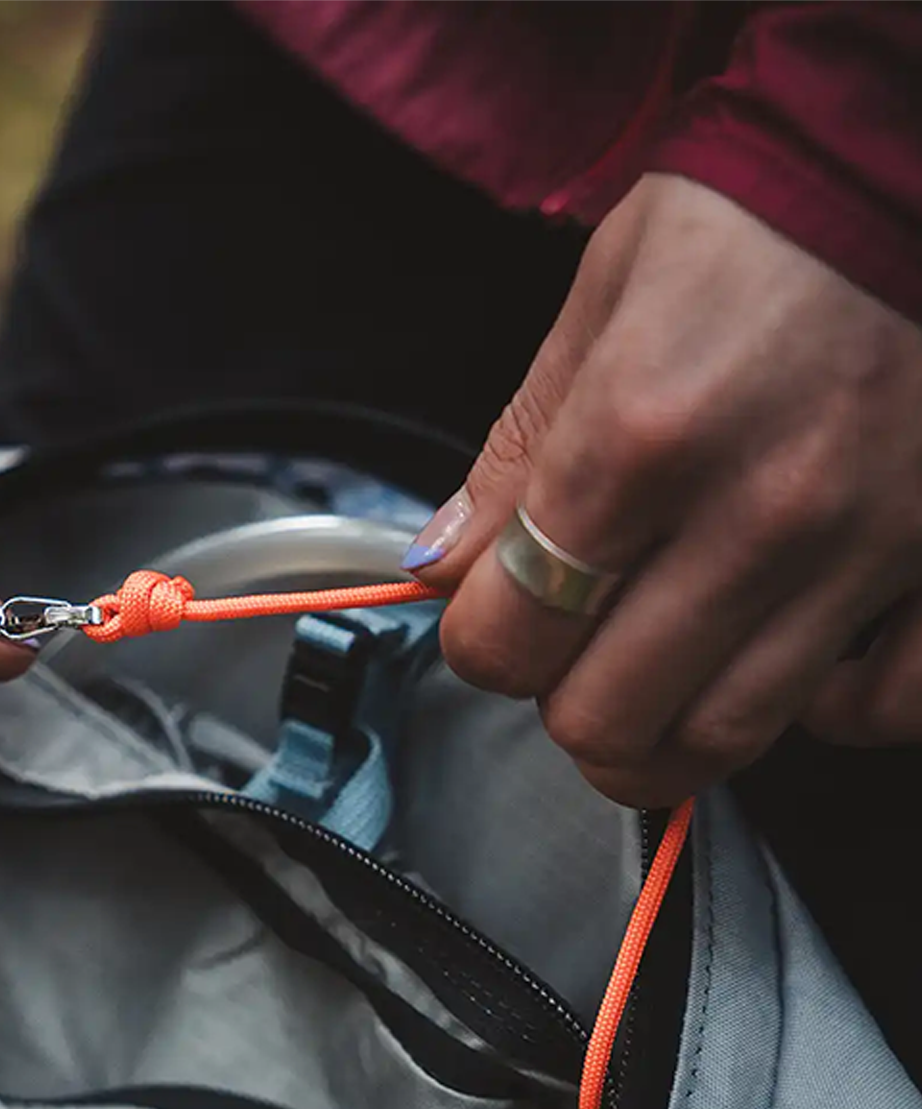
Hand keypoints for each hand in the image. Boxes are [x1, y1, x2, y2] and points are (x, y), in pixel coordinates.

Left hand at [404, 173, 921, 806]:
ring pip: (723, 737)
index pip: (509, 635)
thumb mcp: (600, 303)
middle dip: (559, 698)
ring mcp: (869, 546)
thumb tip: (443, 566)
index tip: (490, 620)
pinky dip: (816, 710)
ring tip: (653, 673)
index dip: (478, 644)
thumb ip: (515, 454)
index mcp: (639, 435)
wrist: (914, 162)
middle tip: (568, 651)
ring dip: (662, 728)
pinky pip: (878, 711)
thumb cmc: (757, 219)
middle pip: (604, 718)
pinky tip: (787, 659)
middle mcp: (756, 511)